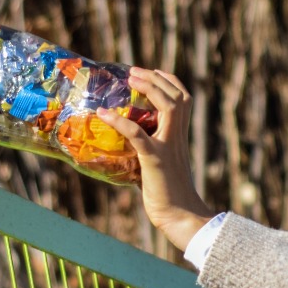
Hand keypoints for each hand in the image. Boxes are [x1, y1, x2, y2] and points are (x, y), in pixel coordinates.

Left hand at [96, 68, 213, 251]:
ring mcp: (168, 147)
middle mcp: (178, 138)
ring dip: (149, 88)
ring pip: (168, 106)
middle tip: (135, 72)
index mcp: (180, 138)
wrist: (180, 216)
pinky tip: (104, 114)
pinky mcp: (155, 160)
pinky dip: (120, 121)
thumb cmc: (168, 196)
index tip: (154, 72)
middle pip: (178, 97)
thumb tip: (127, 147)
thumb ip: (149, 152)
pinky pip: (137, 134)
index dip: (170, 82)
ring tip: (130, 79)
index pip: (184, 100)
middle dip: (157, 79)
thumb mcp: (159, 166)